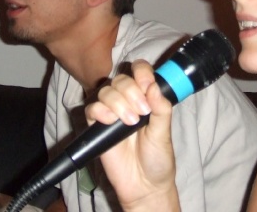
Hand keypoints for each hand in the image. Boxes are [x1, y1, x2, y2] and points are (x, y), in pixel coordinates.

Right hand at [86, 60, 180, 211]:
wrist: (144, 185)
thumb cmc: (157, 158)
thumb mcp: (164, 132)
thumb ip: (161, 108)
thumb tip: (154, 87)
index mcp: (146, 97)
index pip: (140, 71)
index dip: (142, 73)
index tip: (147, 86)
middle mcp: (127, 100)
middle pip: (121, 79)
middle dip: (131, 92)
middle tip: (142, 113)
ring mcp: (111, 112)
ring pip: (106, 91)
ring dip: (118, 103)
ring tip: (130, 122)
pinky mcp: (97, 125)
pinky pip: (92, 108)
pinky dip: (101, 111)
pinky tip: (110, 122)